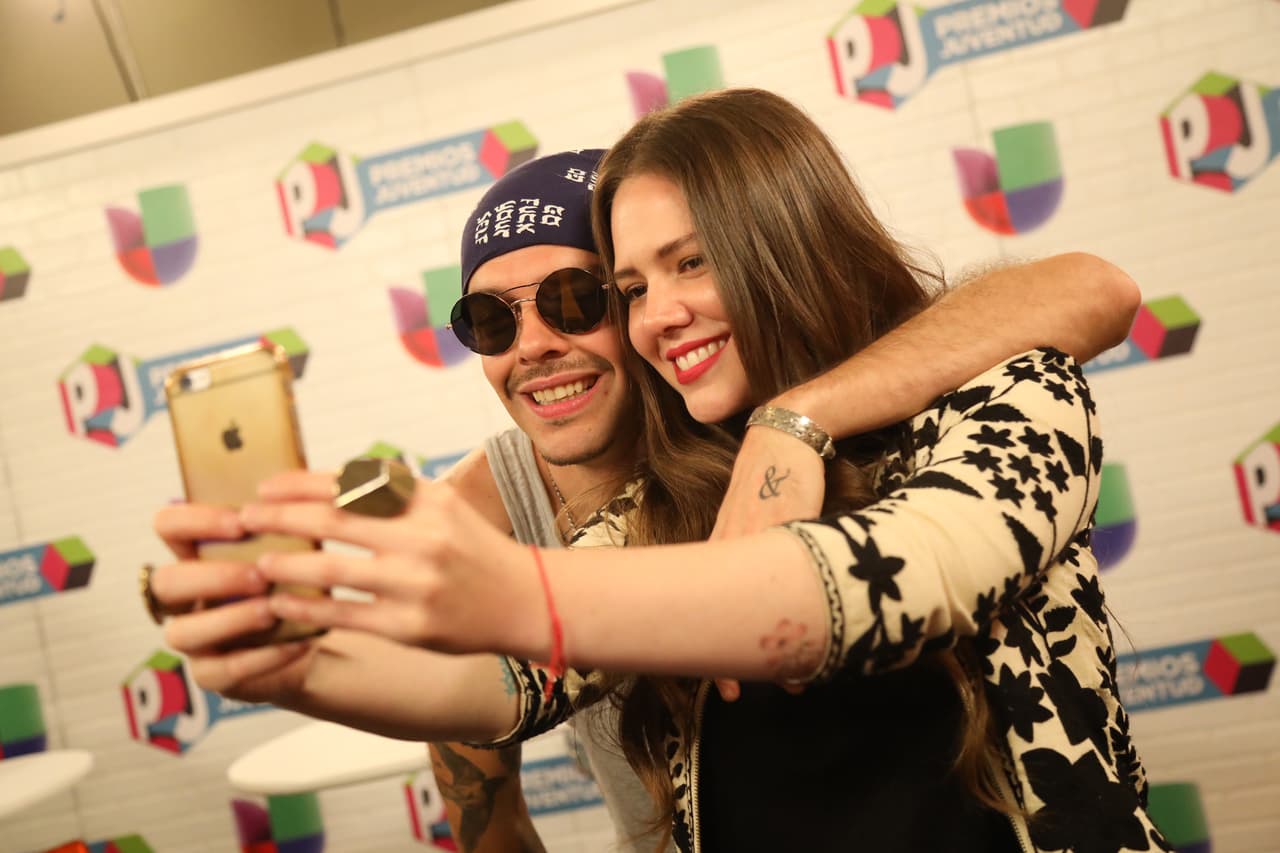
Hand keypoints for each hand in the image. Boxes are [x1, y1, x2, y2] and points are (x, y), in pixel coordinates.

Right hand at [150, 502, 313, 700]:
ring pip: (182, 632)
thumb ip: (288, 524)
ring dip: (229, 619)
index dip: (194, 521)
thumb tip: (305, 497)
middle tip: (260, 576)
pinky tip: (296, 644)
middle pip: (166, 583)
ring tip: (272, 611)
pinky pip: (223, 671)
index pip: (169, 525)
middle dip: (212, 577)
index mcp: (197, 553)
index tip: (241, 522)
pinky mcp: (212, 674)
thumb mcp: (294, 547)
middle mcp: (185, 596)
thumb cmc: (297, 579)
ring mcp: (194, 638)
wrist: (315, 634)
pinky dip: (261, 658)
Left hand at [241, 470, 544, 659]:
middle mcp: (422, 537)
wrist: (525, 600)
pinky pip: (343, 615)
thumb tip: (329, 481)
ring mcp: (415, 584)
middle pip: (331, 518)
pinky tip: (283, 605)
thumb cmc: (475, 550)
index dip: (298, 483)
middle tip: (244, 519)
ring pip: (329, 569)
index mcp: (427, 500)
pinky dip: (306, 608)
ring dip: (285, 565)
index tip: (264, 487)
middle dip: (278, 517)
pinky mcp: (410, 626)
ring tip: (259, 565)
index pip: (349, 481)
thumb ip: (393, 493)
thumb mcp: (443, 506)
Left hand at [710, 423, 824, 701]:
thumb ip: (751, 548)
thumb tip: (759, 589)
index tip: (719, 683)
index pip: (708, 609)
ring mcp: (753, 538)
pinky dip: (789, 604)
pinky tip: (803, 627)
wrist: (782, 438)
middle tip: (732, 694)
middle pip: (722, 615)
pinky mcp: (780, 526)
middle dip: (728, 659)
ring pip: (751, 602)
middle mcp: (731, 546)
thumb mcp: (756, 518)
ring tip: (786, 679)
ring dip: (768, 643)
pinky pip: (782, 573)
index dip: (712, 649)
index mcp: (722, 547)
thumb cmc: (770, 478)